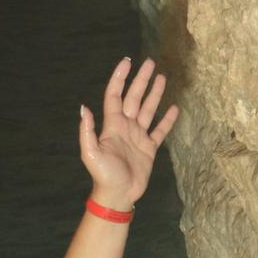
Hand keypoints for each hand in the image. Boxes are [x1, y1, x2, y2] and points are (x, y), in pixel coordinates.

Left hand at [79, 57, 178, 210]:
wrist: (118, 195)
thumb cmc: (103, 175)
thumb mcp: (91, 153)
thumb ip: (87, 131)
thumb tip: (83, 108)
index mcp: (112, 125)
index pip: (115, 96)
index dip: (120, 79)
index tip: (127, 62)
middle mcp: (125, 127)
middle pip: (134, 98)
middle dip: (141, 80)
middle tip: (150, 62)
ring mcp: (138, 137)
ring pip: (148, 110)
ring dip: (154, 94)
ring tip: (162, 77)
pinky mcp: (149, 148)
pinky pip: (160, 131)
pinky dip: (167, 120)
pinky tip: (174, 108)